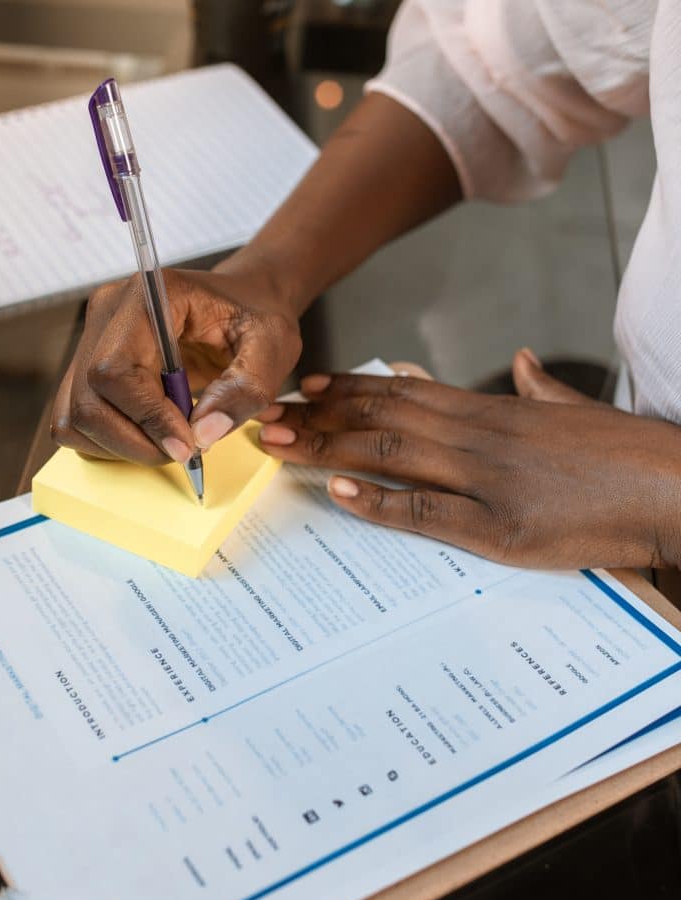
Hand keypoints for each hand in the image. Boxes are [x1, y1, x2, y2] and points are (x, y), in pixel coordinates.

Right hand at [51, 261, 300, 463]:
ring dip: (121, 445)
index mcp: (149, 296)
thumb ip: (244, 389)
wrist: (242, 301)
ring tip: (170, 439)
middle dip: (135, 441)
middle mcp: (108, 313)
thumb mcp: (272, 347)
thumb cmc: (256, 315)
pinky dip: (109, 441)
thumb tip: (203, 435)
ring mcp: (92, 338)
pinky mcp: (88, 365)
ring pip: (75, 416)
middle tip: (184, 449)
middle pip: (88, 399)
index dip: (147, 417)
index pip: (115, 369)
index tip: (187, 444)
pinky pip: (76, 419)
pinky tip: (149, 432)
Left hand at [257, 350, 680, 569]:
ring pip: (391, 452)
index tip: (307, 385)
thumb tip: (521, 363)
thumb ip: (540, 387)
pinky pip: (424, 510)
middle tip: (268, 413)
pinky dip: (377, 500)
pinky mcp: (498, 526)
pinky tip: (337, 491)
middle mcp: (479, 436)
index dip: (350, 388)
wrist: (677, 487)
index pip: (406, 390)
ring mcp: (485, 479)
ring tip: (280, 443)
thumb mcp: (576, 409)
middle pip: (383, 417)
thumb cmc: (627, 453)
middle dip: (320, 416)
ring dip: (328, 446)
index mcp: (494, 410)